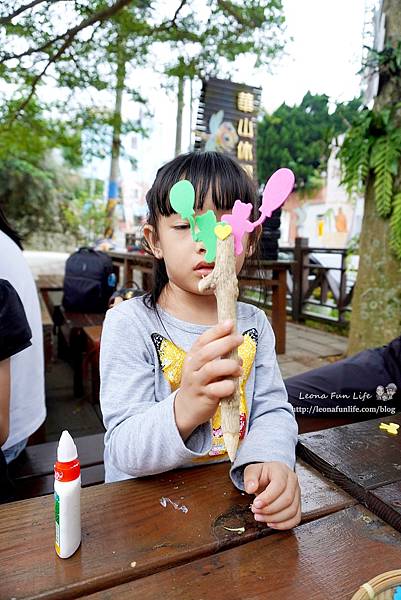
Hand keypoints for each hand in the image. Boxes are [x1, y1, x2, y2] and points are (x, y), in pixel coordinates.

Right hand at [174, 319, 242, 439]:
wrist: (186, 408)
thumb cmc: (201, 382)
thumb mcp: (205, 366)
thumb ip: (218, 354)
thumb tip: (236, 339)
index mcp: (193, 357)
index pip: (203, 340)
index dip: (216, 331)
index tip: (230, 323)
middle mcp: (192, 368)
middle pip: (207, 352)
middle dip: (225, 343)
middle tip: (240, 339)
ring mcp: (196, 382)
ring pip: (211, 369)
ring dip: (229, 365)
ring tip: (239, 367)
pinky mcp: (203, 397)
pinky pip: (216, 390)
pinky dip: (227, 386)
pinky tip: (232, 385)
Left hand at [244, 461, 300, 529]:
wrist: (269, 477)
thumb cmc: (262, 474)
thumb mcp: (252, 471)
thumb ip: (250, 478)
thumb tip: (250, 488)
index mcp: (282, 470)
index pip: (279, 485)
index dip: (268, 497)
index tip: (256, 504)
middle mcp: (292, 481)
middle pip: (287, 499)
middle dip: (270, 509)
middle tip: (256, 511)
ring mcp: (297, 493)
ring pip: (292, 510)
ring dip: (275, 518)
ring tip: (260, 517)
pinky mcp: (298, 505)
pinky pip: (295, 518)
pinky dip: (283, 524)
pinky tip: (271, 523)